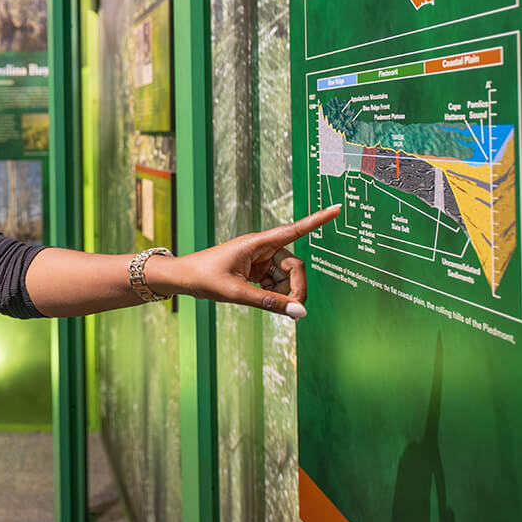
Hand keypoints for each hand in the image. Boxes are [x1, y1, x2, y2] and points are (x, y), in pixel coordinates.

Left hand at [161, 205, 340, 317]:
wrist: (183, 278)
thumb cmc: (204, 278)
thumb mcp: (236, 293)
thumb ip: (269, 302)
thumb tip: (299, 312)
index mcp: (257, 243)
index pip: (293, 230)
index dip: (317, 221)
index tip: (337, 209)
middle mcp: (262, 248)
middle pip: (294, 266)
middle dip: (297, 288)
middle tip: (295, 310)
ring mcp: (260, 259)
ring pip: (287, 277)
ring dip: (286, 294)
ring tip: (274, 307)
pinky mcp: (257, 270)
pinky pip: (277, 283)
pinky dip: (277, 295)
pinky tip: (269, 303)